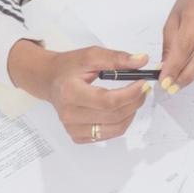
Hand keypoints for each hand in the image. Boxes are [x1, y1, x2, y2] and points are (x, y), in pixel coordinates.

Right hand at [8, 41, 153, 143]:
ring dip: (130, 114)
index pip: (108, 101)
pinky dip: (120, 124)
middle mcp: (69, 114)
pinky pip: (108, 136)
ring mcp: (72, 128)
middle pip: (114, 116)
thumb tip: (141, 61)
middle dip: (135, 102)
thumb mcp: (91, 55)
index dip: (131, 94)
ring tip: (133, 99)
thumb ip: (116, 58)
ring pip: (115, 129)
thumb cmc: (69, 68)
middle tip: (142, 89)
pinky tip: (119, 110)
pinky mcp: (77, 136)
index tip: (142, 83)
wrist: (50, 80)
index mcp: (70, 92)